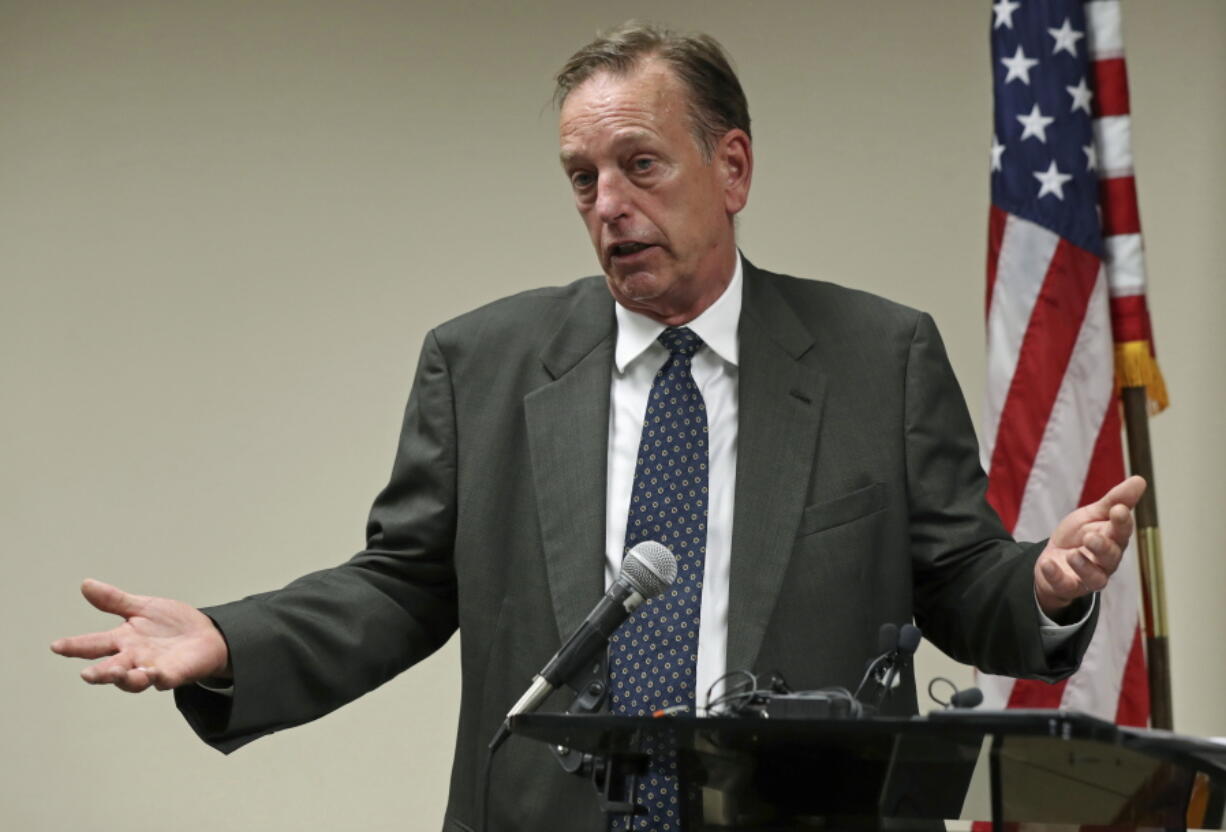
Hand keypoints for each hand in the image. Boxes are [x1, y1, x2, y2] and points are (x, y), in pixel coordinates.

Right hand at [50, 579, 229, 692]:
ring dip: (124, 678)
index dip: (74, 646)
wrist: (206, 635)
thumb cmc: (171, 624)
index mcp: (123, 640)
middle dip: (99, 673)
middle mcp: (134, 657)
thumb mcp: (143, 607)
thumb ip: (114, 601)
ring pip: (133, 679)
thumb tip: (85, 584)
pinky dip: (157, 677)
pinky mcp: (174, 674)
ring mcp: (153, 668)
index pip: (94, 644)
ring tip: (117, 673)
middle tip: (86, 674)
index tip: (56, 646)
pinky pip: (164, 679)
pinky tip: (154, 673)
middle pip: (111, 668)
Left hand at [1034, 475, 1146, 617]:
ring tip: (1072, 554)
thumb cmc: (1079, 535)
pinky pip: (1065, 586)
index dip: (1122, 522)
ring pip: (1095, 578)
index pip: (1122, 531)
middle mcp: (1105, 561)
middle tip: (1092, 537)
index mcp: (1113, 540)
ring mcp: (1087, 577)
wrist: (1053, 559)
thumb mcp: (1092, 514)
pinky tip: (1047, 564)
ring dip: (1084, 566)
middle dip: (1103, 547)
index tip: (1117, 510)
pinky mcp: (1068, 587)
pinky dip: (1056, 576)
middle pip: (1111, 557)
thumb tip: (1140, 480)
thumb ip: (1114, 500)